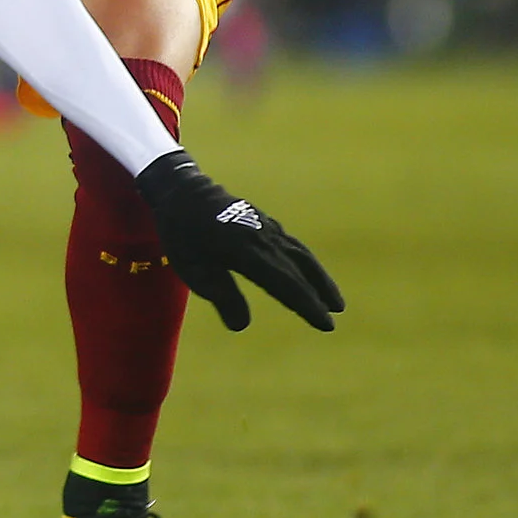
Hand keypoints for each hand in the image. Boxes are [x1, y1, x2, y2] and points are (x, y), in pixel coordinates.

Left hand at [134, 150, 343, 332]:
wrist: (184, 192)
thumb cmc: (183, 234)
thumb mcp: (191, 269)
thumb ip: (219, 295)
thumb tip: (241, 326)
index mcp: (245, 250)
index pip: (284, 283)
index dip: (307, 305)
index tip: (326, 323)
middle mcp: (263, 238)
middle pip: (298, 271)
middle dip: (318, 295)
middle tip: (334, 317)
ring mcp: (267, 228)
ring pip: (302, 255)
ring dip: (320, 279)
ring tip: (335, 301)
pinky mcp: (267, 223)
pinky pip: (294, 245)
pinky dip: (308, 262)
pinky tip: (312, 274)